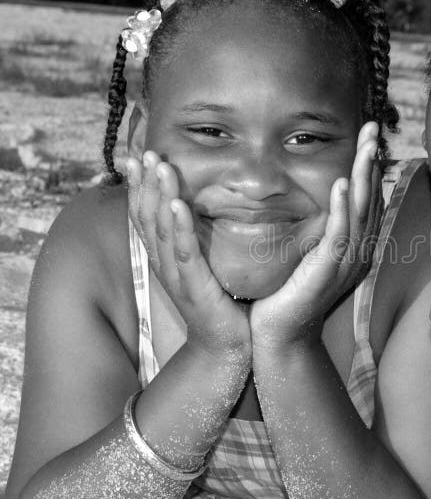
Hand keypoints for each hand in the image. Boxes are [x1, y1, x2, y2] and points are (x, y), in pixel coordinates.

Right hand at [127, 152, 250, 359]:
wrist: (226, 346)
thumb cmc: (220, 303)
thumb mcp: (204, 265)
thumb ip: (199, 239)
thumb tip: (203, 208)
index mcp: (165, 258)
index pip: (145, 217)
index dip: (138, 187)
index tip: (136, 158)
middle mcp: (164, 264)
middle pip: (147, 218)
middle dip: (145, 183)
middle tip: (144, 153)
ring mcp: (176, 277)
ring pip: (162, 229)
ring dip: (159, 195)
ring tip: (160, 167)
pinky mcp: (194, 288)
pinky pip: (185, 252)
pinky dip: (180, 227)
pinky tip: (177, 204)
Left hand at [248, 121, 379, 348]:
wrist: (279, 333)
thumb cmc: (287, 293)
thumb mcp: (304, 251)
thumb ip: (312, 225)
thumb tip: (306, 195)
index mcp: (353, 246)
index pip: (366, 199)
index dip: (369, 167)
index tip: (368, 137)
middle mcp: (357, 252)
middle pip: (370, 199)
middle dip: (371, 162)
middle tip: (373, 127)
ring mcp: (346, 263)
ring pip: (360, 213)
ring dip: (363, 177)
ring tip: (367, 146)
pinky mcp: (327, 272)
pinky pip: (338, 236)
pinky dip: (341, 209)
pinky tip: (341, 184)